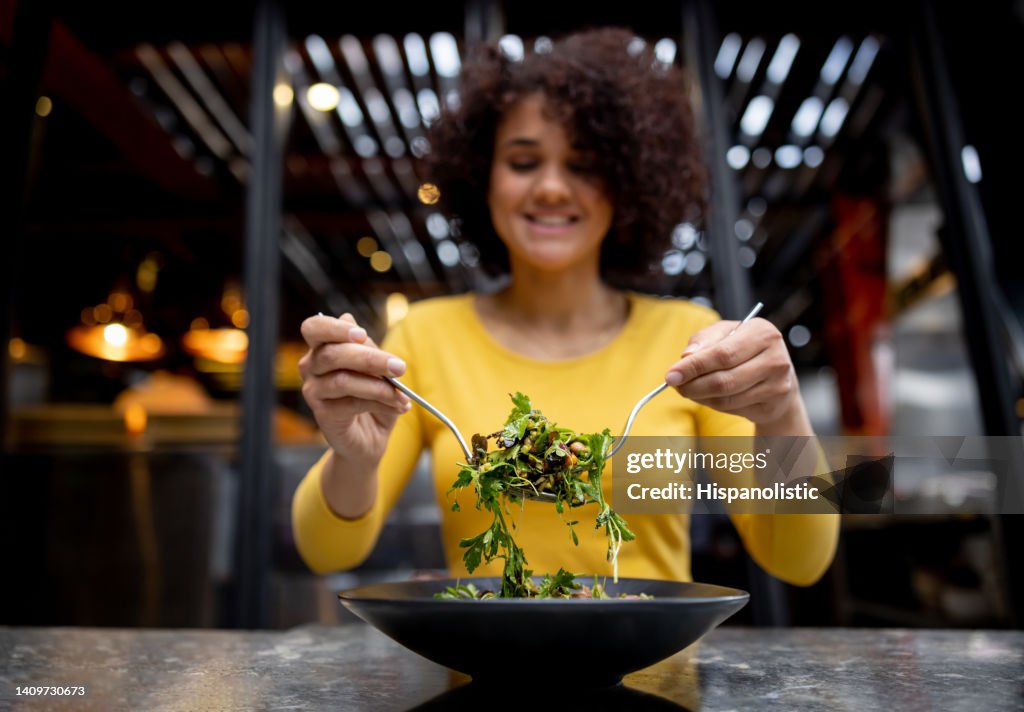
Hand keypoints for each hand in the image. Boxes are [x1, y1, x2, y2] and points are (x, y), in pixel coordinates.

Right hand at [299, 313, 410, 471]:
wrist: (370, 437)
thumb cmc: (373, 396)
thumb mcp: (377, 368)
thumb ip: (366, 347)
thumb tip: (349, 319)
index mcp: (322, 348)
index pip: (314, 328)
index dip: (334, 328)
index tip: (362, 334)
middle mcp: (311, 367)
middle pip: (332, 354)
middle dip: (371, 359)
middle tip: (399, 367)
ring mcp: (313, 391)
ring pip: (343, 380)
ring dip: (379, 386)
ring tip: (402, 394)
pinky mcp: (322, 414)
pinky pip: (352, 403)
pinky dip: (381, 403)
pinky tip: (398, 406)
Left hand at [664, 317, 801, 427]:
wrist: (776, 373)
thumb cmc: (744, 348)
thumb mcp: (725, 333)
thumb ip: (704, 340)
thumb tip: (686, 356)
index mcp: (762, 333)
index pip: (722, 354)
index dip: (694, 366)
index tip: (670, 375)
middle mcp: (775, 358)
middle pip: (724, 380)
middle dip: (693, 385)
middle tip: (675, 385)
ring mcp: (777, 384)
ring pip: (726, 398)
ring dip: (700, 396)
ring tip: (689, 389)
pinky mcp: (772, 405)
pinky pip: (732, 409)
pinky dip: (712, 404)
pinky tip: (707, 396)